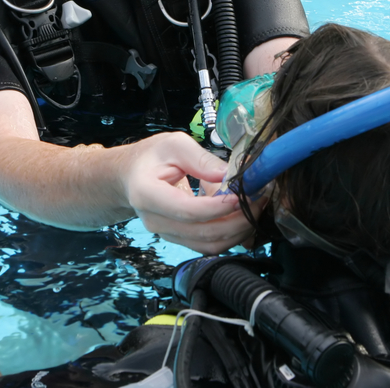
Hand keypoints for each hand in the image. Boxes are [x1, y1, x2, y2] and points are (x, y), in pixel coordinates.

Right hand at [122, 132, 258, 254]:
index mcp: (147, 195)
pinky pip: (209, 245)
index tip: (242, 194)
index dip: (217, 207)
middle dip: (237, 220)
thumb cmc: (151, 157)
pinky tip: (244, 215)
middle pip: (202, 233)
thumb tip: (229, 176)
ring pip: (209, 245)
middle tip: (259, 199)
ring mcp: (168, 235)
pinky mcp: (180, 239)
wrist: (130, 177)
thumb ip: (200, 159)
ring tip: (255, 206)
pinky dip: (232, 234)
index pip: (186, 210)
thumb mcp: (174, 144)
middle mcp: (155, 221)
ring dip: (239, 229)